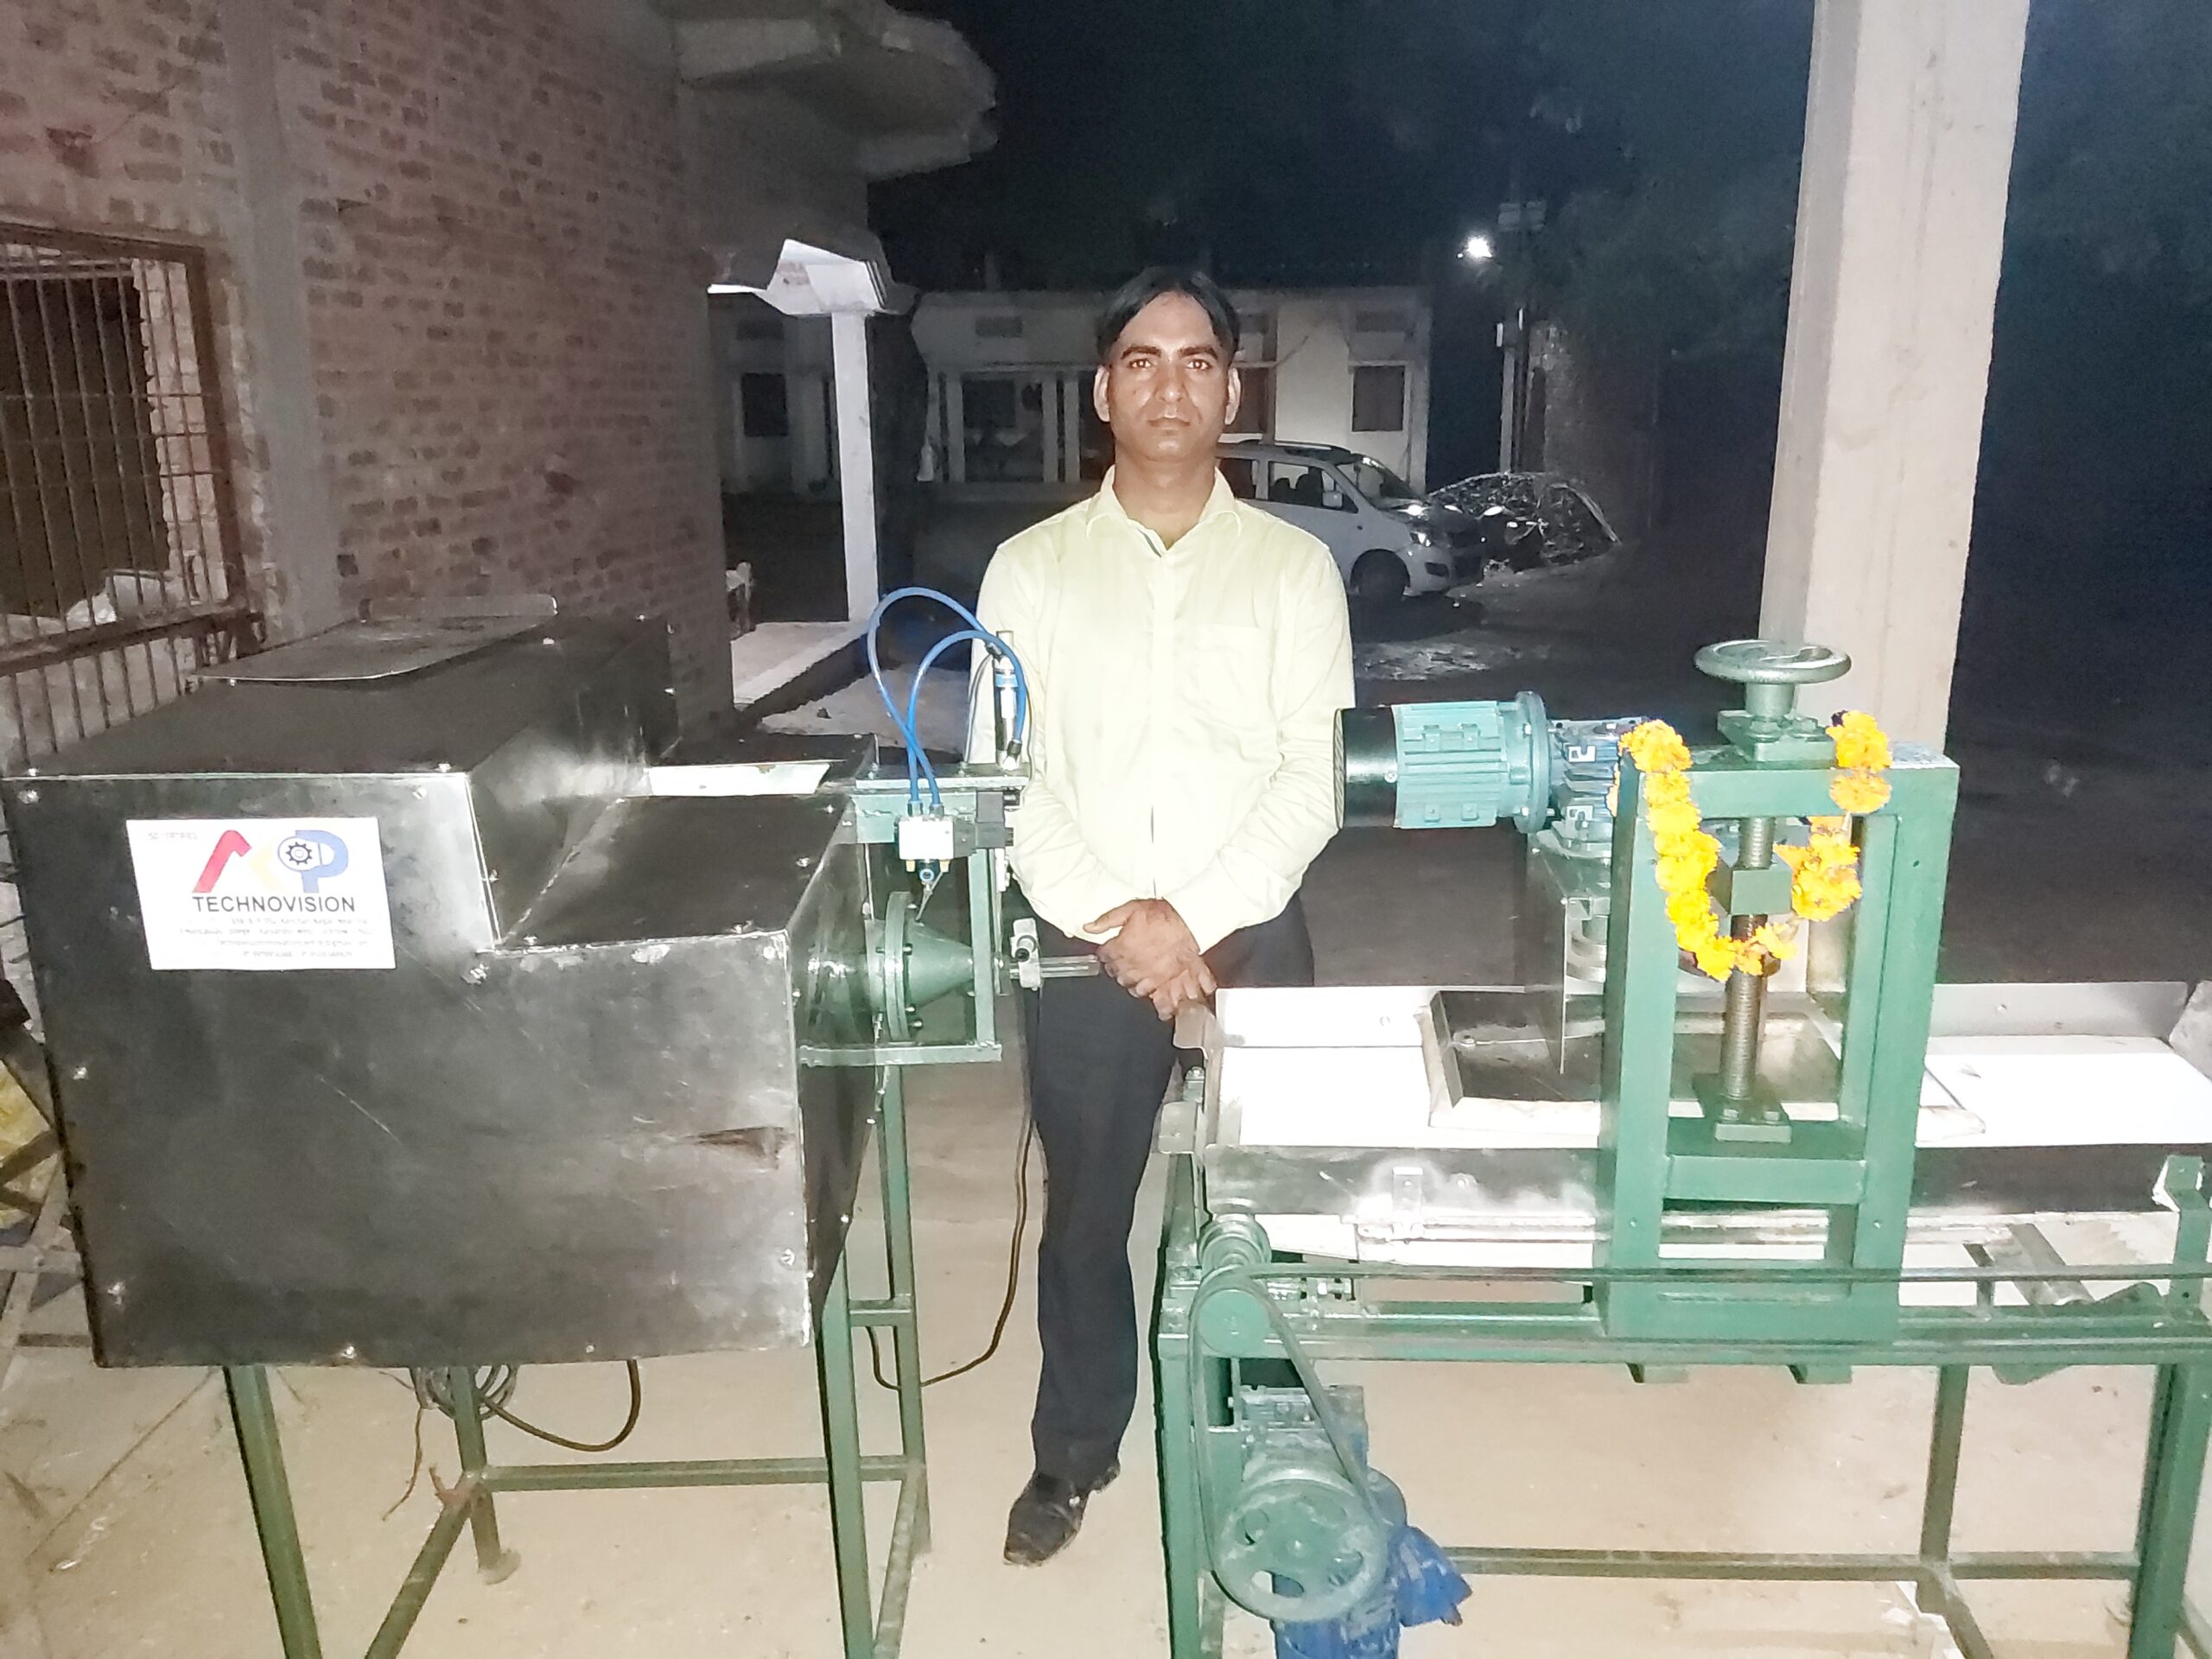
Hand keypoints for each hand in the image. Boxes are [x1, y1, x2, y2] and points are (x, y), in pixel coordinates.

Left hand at [1089, 899, 1215, 1020]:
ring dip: (1125, 976)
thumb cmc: (1163, 915)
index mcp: (1121, 946)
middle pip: (1113, 971)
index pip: (1104, 955)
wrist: (1188, 923)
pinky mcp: (1159, 980)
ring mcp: (1145, 973)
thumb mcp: (1131, 909)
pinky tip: (1141, 979)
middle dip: (1114, 965)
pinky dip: (1140, 986)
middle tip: (1119, 959)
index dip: (1105, 951)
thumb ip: (1107, 920)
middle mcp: (1131, 963)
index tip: (1108, 949)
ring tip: (1130, 968)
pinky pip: (1143, 990)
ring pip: (1126, 982)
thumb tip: (1089, 927)